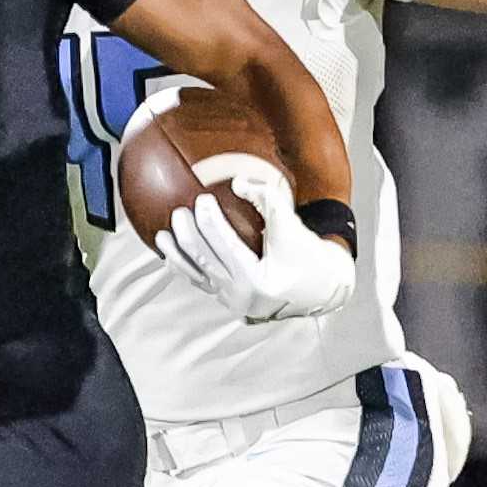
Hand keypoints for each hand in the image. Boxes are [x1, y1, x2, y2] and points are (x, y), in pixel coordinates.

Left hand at [154, 169, 356, 321]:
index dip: (209, 220)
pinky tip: (172, 256)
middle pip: (204, 261)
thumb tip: (236, 182)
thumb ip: (265, 197)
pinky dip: (186, 269)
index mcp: (257, 281)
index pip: (224, 245)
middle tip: (179, 211)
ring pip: (197, 277)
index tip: (201, 198)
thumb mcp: (290, 223)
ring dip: (177, 255)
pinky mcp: (231, 304)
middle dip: (187, 235)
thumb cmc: (308, 253)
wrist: (323, 287)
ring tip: (163, 235)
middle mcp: (242, 297)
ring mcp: (234, 304)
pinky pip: (202, 285)